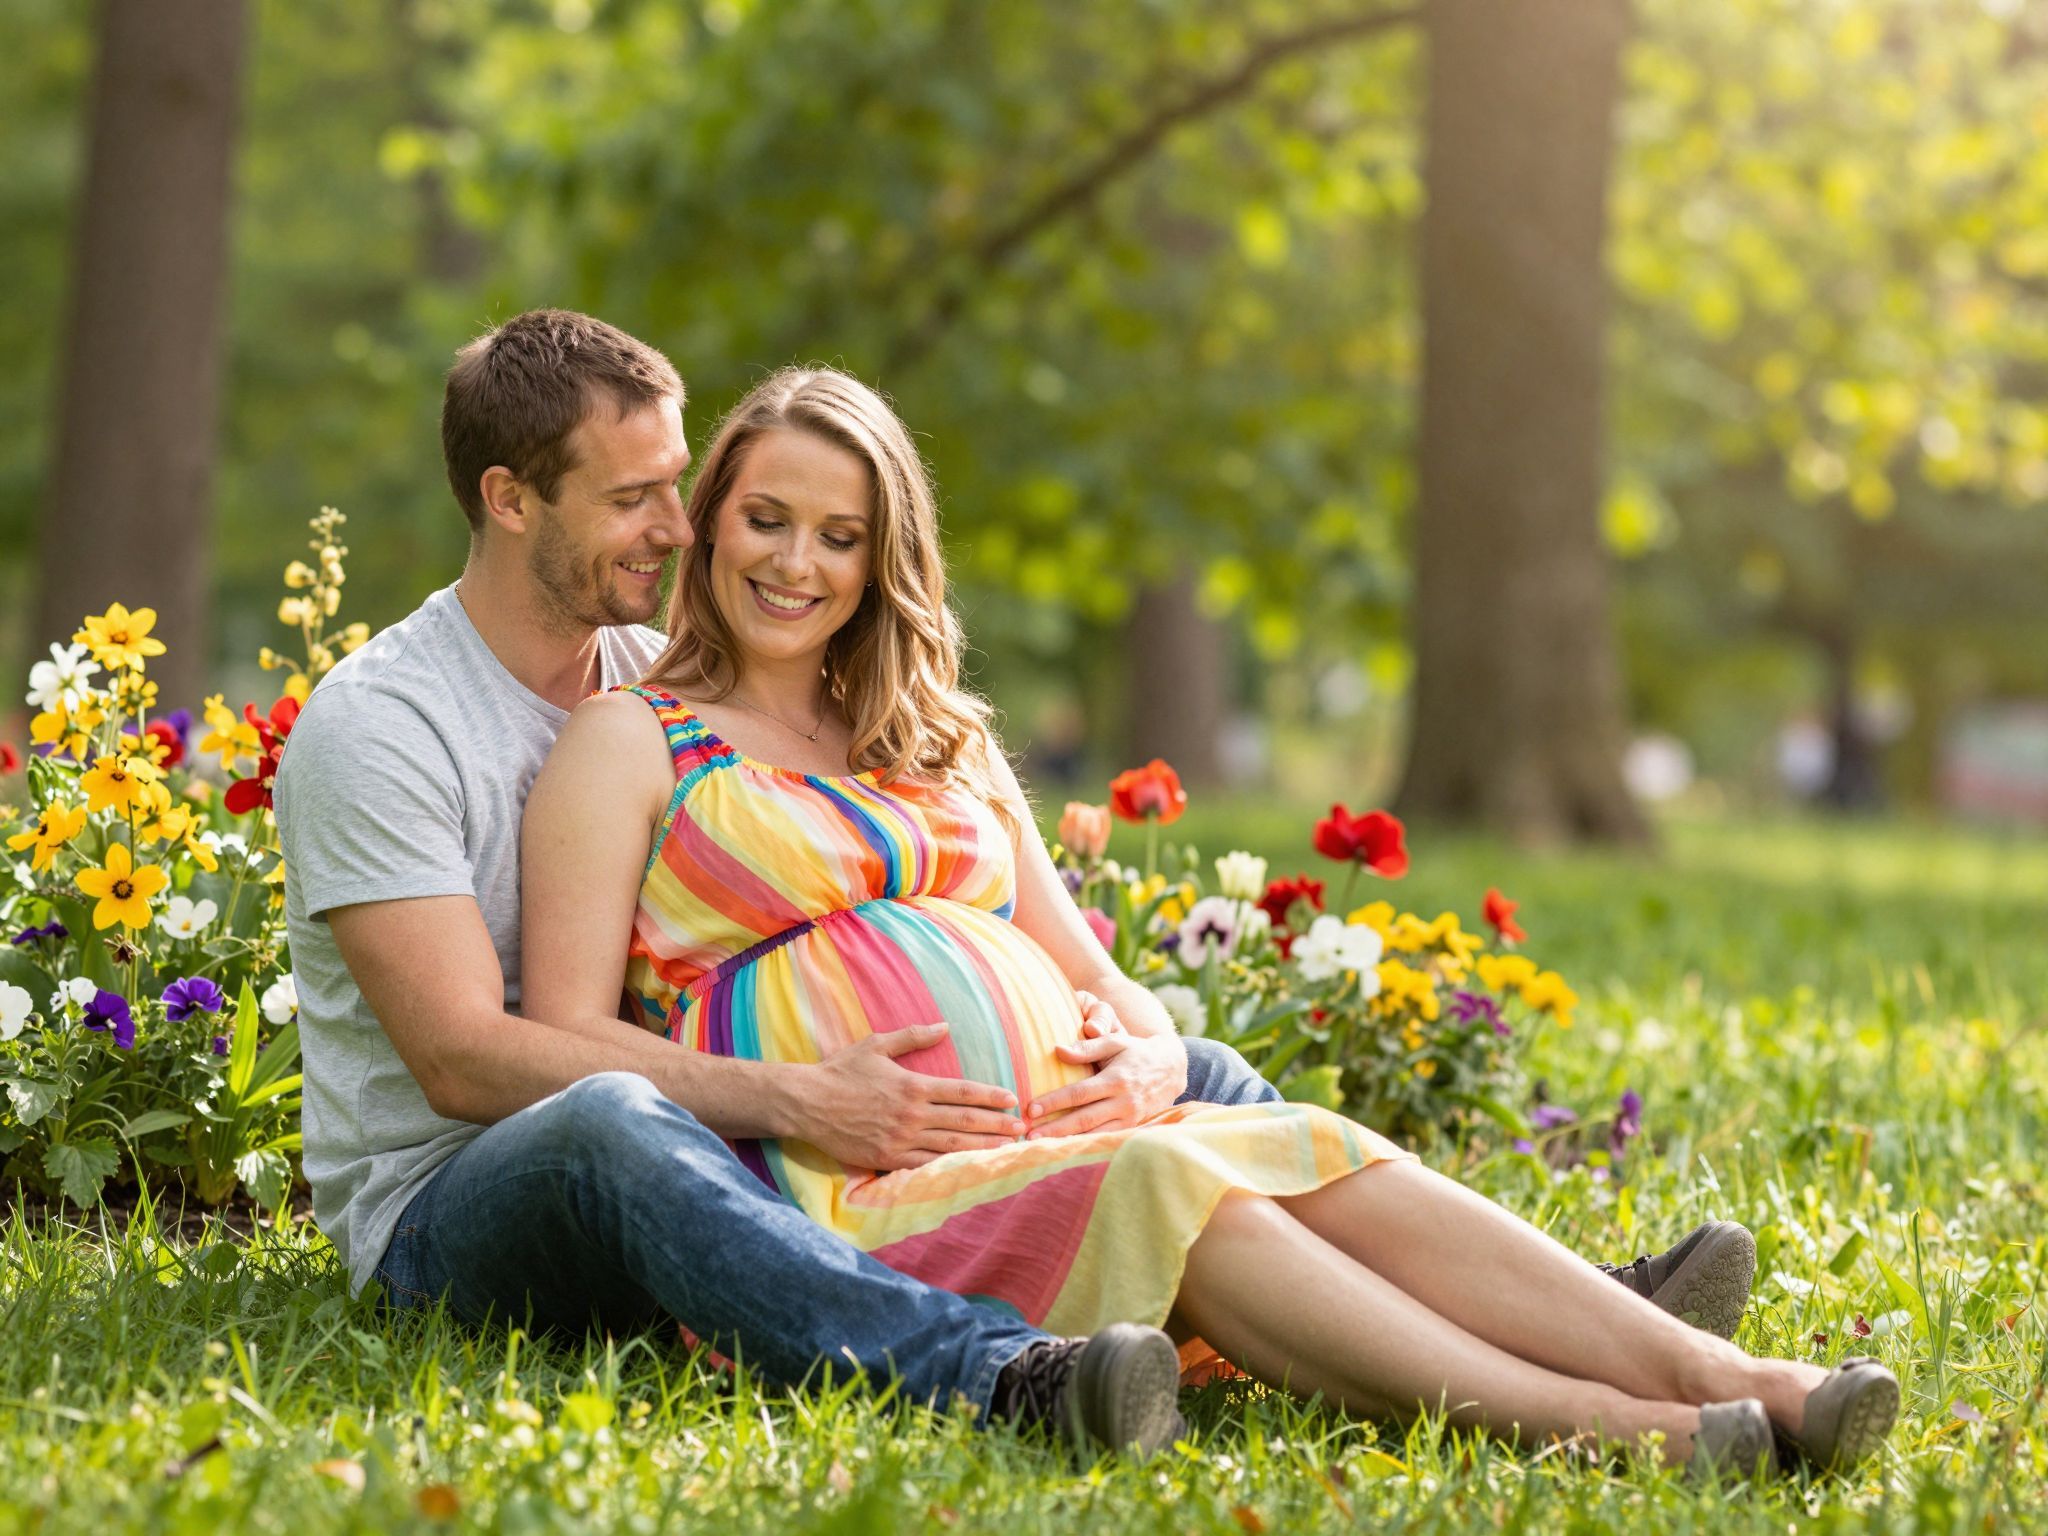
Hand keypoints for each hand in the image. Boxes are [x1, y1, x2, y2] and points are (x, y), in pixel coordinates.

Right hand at [797, 1022, 1025, 1171]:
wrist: (806, 1103)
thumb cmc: (841, 1071)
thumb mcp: (876, 1045)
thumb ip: (913, 1037)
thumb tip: (944, 1026)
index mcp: (913, 1086)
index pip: (963, 1092)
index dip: (991, 1096)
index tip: (1013, 1099)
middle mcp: (911, 1115)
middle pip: (964, 1121)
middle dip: (997, 1126)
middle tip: (1023, 1129)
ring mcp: (900, 1140)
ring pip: (951, 1146)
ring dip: (982, 1148)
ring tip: (1007, 1150)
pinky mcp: (887, 1158)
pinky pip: (925, 1164)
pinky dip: (950, 1166)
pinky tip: (969, 1167)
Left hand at [1027, 992, 1188, 1137]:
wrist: (1172, 1069)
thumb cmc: (1136, 1052)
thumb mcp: (1115, 1042)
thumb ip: (1087, 1048)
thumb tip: (1057, 1050)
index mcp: (1116, 1080)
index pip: (1079, 1094)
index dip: (1054, 1102)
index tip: (1031, 1108)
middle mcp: (1124, 1102)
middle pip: (1084, 1119)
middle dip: (1055, 1129)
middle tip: (1029, 1135)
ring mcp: (1130, 1118)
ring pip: (1094, 1134)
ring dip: (1067, 1141)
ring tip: (1041, 1146)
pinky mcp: (1132, 1128)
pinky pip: (1105, 1139)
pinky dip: (1085, 1145)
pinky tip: (1065, 1149)